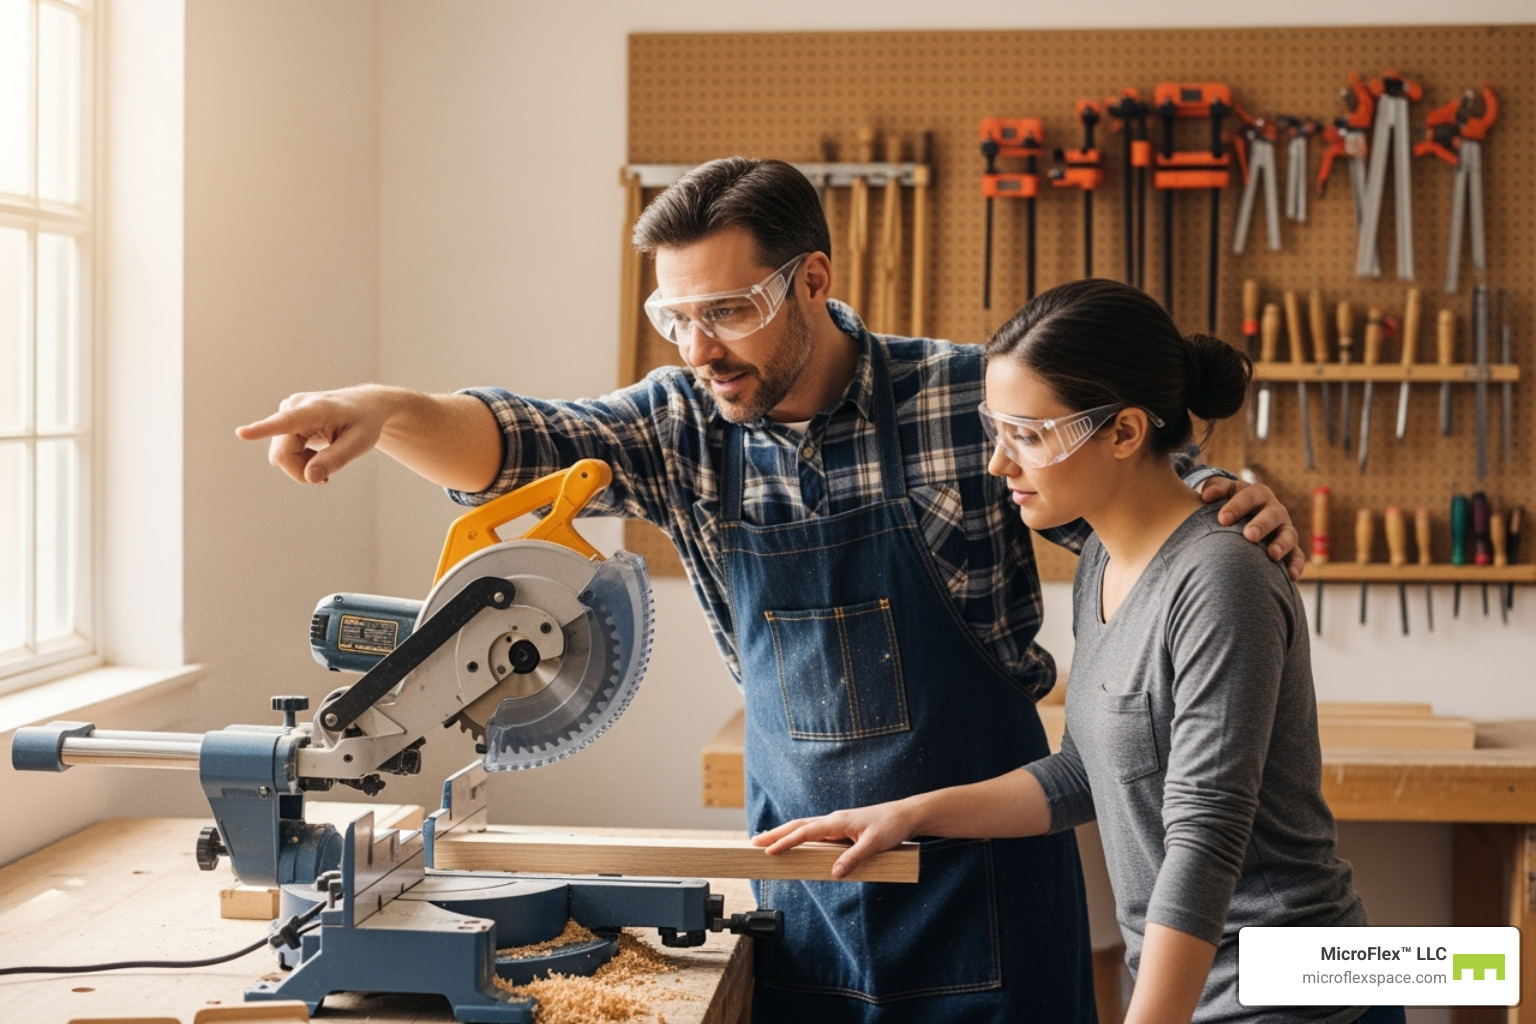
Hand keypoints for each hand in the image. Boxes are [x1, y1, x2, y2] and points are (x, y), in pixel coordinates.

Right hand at [235, 386, 392, 483]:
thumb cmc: (365, 422)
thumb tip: (309, 477)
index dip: (263, 429)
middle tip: (325, 478)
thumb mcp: (360, 443)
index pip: (287, 422)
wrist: (365, 406)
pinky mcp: (284, 421)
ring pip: (280, 455)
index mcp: (316, 409)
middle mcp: (294, 406)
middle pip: (282, 454)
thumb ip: (335, 460)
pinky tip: (314, 454)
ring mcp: (286, 412)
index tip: (242, 433)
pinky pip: (282, 452)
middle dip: (300, 471)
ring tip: (324, 458)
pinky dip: (299, 461)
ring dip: (301, 466)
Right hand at [751, 801, 916, 878]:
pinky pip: (815, 832)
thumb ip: (853, 859)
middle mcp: (833, 820)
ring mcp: (836, 824)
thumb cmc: (891, 827)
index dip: (786, 842)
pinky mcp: (842, 829)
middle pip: (798, 826)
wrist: (905, 815)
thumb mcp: (874, 845)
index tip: (768, 851)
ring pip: (804, 827)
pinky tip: (795, 843)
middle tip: (754, 843)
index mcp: (837, 822)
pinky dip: (799, 836)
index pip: (805, 832)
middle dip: (775, 834)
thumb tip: (834, 874)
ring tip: (767, 842)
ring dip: (785, 834)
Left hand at [1199, 477, 1303, 580]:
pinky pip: (1296, 556)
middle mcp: (1274, 511)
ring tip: (1272, 555)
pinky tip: (1289, 576)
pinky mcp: (1290, 548)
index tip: (1222, 519)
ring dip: (1281, 544)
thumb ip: (1214, 487)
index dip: (1237, 506)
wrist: (1242, 518)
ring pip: (1288, 535)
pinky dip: (1295, 566)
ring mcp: (1284, 530)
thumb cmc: (1228, 505)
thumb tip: (1206, 494)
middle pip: (1272, 515)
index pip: (1250, 496)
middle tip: (1249, 535)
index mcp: (1257, 494)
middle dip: (1261, 525)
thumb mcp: (1223, 492)